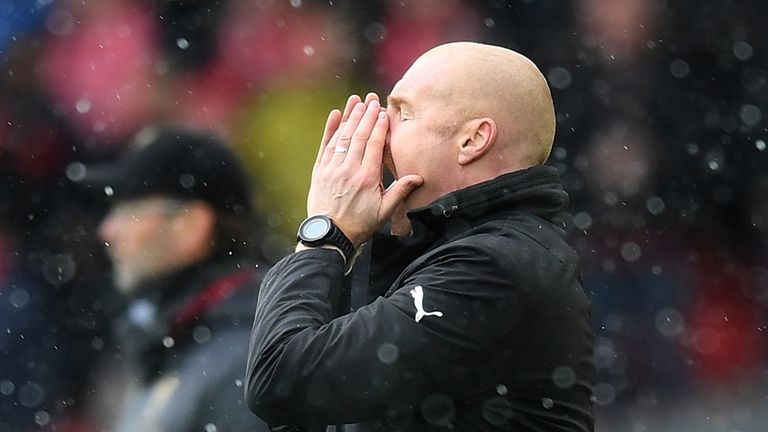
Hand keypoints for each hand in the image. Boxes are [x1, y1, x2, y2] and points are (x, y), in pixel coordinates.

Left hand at [306, 93, 422, 246]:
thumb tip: (418, 177)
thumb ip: (400, 192)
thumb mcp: (384, 212)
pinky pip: (325, 145)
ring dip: (350, 117)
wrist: (329, 235)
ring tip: (357, 101)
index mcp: (367, 178)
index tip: (383, 112)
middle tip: (372, 100)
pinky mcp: (319, 171)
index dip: (379, 126)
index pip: (374, 145)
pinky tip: (336, 115)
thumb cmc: (359, 224)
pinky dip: (331, 129)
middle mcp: (349, 169)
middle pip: (359, 136)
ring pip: (343, 137)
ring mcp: (332, 168)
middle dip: (366, 115)